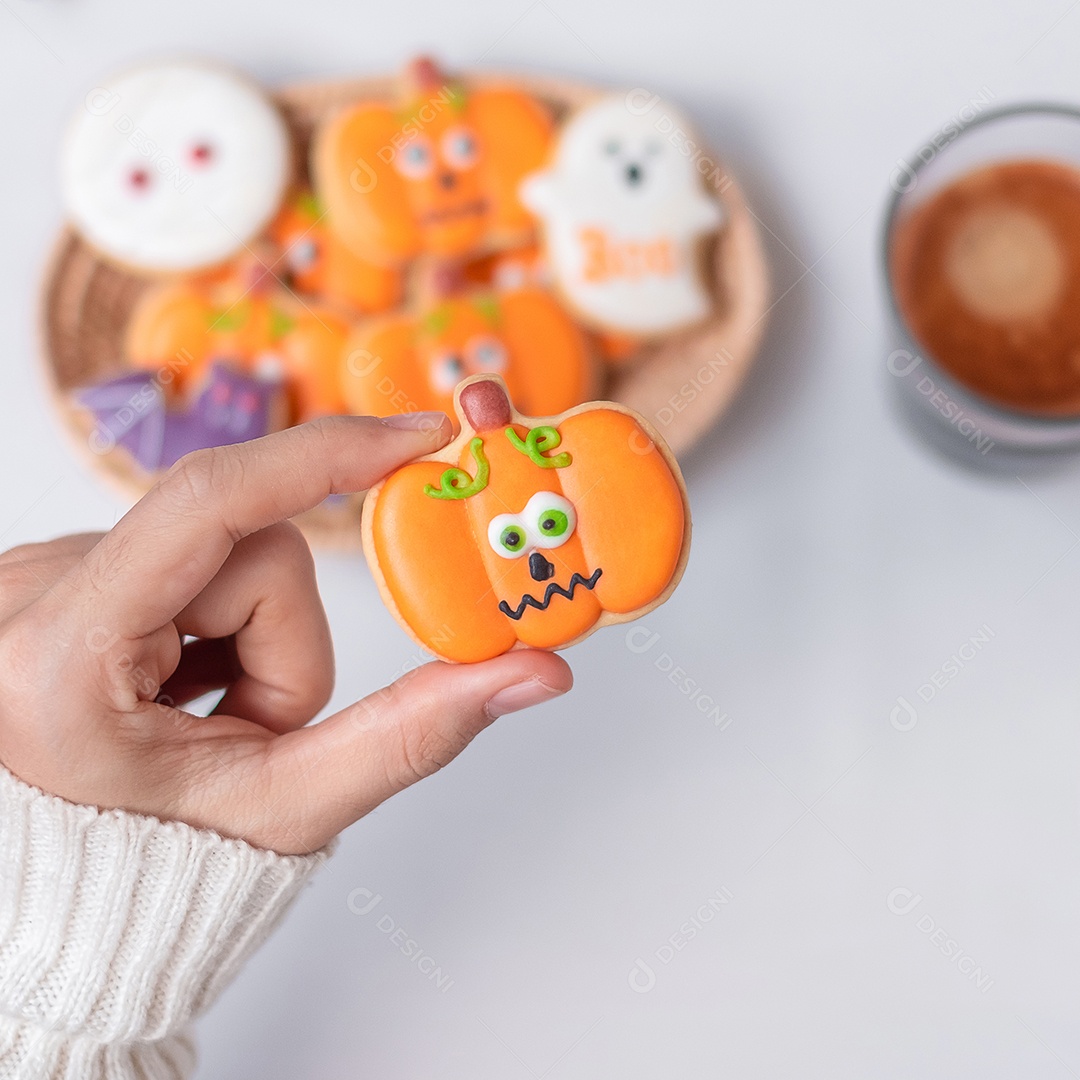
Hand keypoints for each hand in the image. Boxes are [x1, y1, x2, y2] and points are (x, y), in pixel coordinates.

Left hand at [0, 415, 571, 853]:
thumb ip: (415, 734)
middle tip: (246, 725)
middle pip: (241, 544)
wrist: (64, 893)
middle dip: (282, 637)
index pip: (211, 502)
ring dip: (246, 633)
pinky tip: (176, 682)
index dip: (328, 455)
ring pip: (217, 547)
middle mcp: (28, 594)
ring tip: (205, 713)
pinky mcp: (58, 570)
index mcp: (66, 654)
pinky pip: (179, 552)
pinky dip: (207, 620)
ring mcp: (34, 575)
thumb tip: (532, 672)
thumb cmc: (154, 866)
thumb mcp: (288, 806)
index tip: (418, 437)